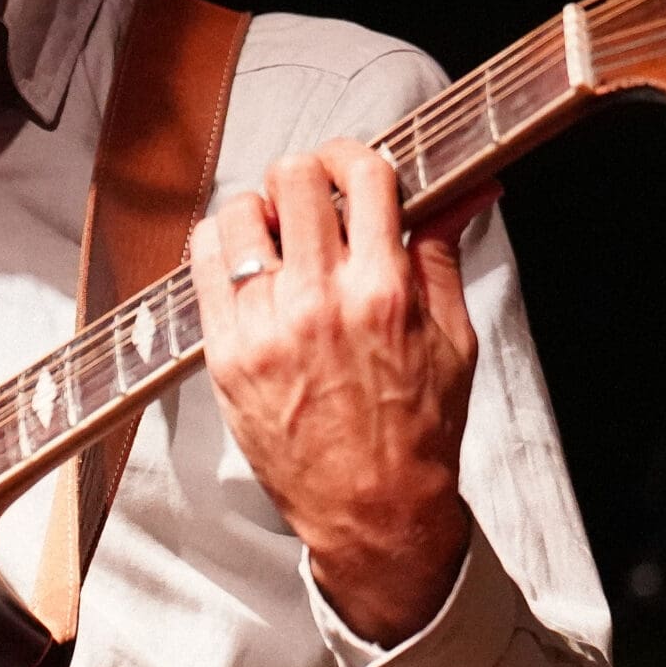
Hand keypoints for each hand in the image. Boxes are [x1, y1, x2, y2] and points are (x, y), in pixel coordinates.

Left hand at [190, 139, 499, 644]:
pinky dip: (221, 246)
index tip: (351, 165)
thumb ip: (441, 253)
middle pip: (293, 181)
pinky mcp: (225, 354)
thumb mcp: (452, 338)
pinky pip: (203, 264)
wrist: (374, 511)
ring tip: (276, 236)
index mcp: (384, 292)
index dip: (354, 155)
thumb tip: (462, 190)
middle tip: (312, 200)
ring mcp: (265, 328)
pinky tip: (245, 263)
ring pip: (239, 214)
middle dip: (305, 177)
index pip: (362, 176)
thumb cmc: (417, 431)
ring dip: (260, 211)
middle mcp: (320, 302)